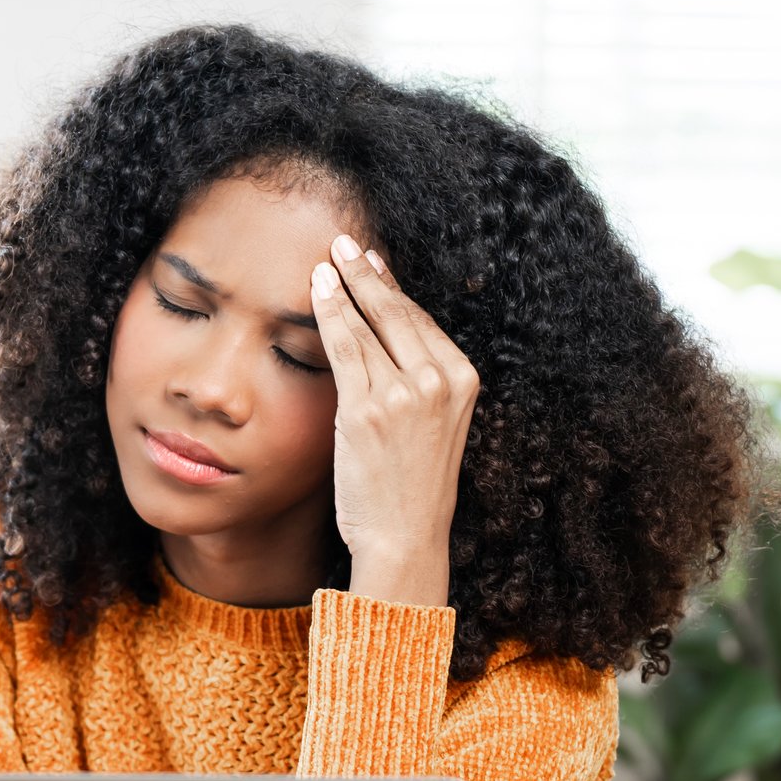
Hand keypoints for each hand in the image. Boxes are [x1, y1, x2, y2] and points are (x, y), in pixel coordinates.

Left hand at [309, 235, 478, 607]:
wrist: (405, 538)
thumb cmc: (411, 489)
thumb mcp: (430, 428)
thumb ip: (414, 384)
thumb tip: (381, 344)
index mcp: (463, 380)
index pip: (421, 320)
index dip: (392, 288)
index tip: (373, 262)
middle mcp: (441, 380)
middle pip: (398, 312)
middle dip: (368, 273)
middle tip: (345, 242)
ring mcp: (406, 392)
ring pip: (368, 324)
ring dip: (343, 286)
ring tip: (325, 259)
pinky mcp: (369, 408)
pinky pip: (344, 348)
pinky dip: (328, 313)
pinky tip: (316, 289)